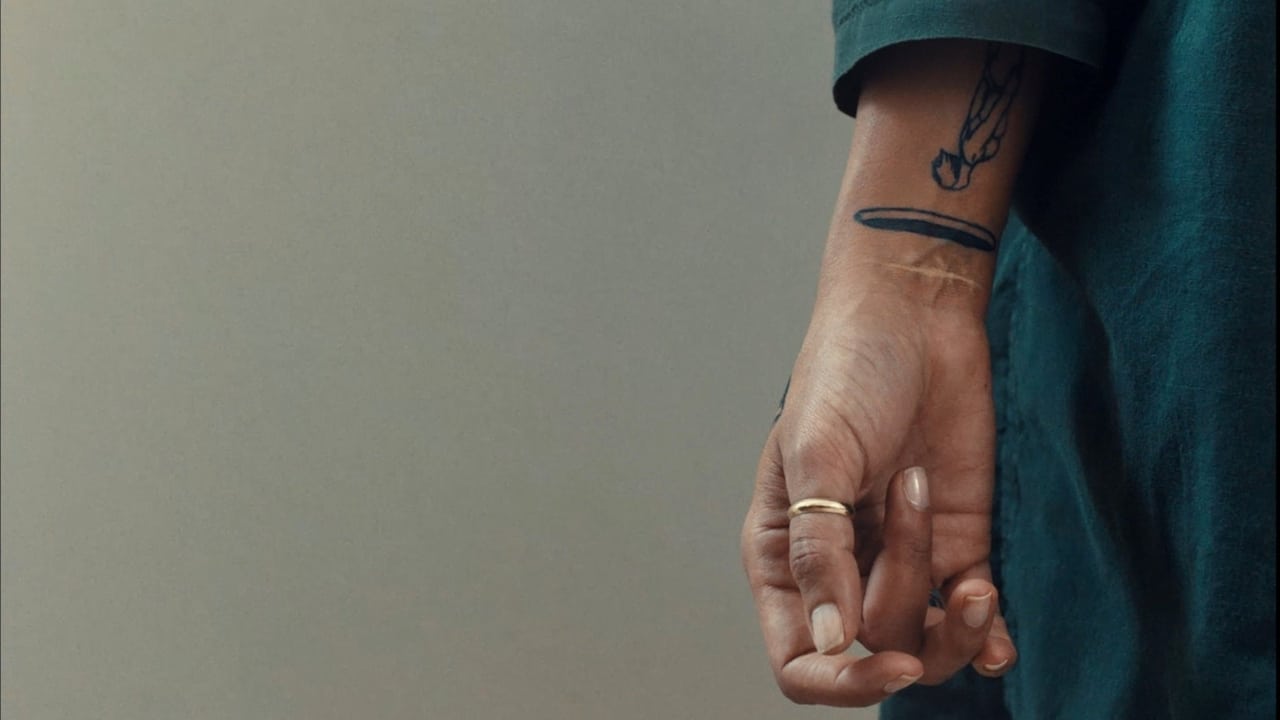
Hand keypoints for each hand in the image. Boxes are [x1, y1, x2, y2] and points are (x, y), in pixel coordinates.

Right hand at [740, 270, 1016, 705]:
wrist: (916, 315)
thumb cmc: (845, 371)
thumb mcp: (817, 454)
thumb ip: (819, 550)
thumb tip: (830, 640)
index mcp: (785, 552)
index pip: (800, 656)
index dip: (841, 680)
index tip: (892, 664)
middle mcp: (840, 566)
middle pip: (875, 645)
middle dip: (907, 594)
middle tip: (914, 496)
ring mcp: (901, 555)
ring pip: (928, 639)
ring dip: (956, 616)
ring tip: (973, 569)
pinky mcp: (956, 539)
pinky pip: (971, 614)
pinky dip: (987, 635)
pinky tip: (999, 639)